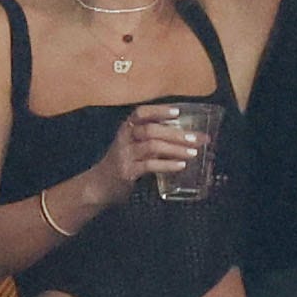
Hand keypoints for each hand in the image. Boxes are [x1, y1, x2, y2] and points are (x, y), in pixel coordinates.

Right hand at [83, 103, 199, 203]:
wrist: (100, 185)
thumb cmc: (123, 162)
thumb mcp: (133, 145)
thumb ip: (152, 138)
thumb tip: (185, 135)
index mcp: (127, 128)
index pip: (141, 113)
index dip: (159, 110)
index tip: (178, 112)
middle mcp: (124, 138)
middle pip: (151, 130)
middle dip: (176, 133)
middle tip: (196, 138)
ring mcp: (125, 155)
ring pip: (152, 146)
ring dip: (175, 149)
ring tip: (193, 152)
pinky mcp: (127, 172)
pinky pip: (149, 166)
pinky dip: (167, 165)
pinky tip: (180, 166)